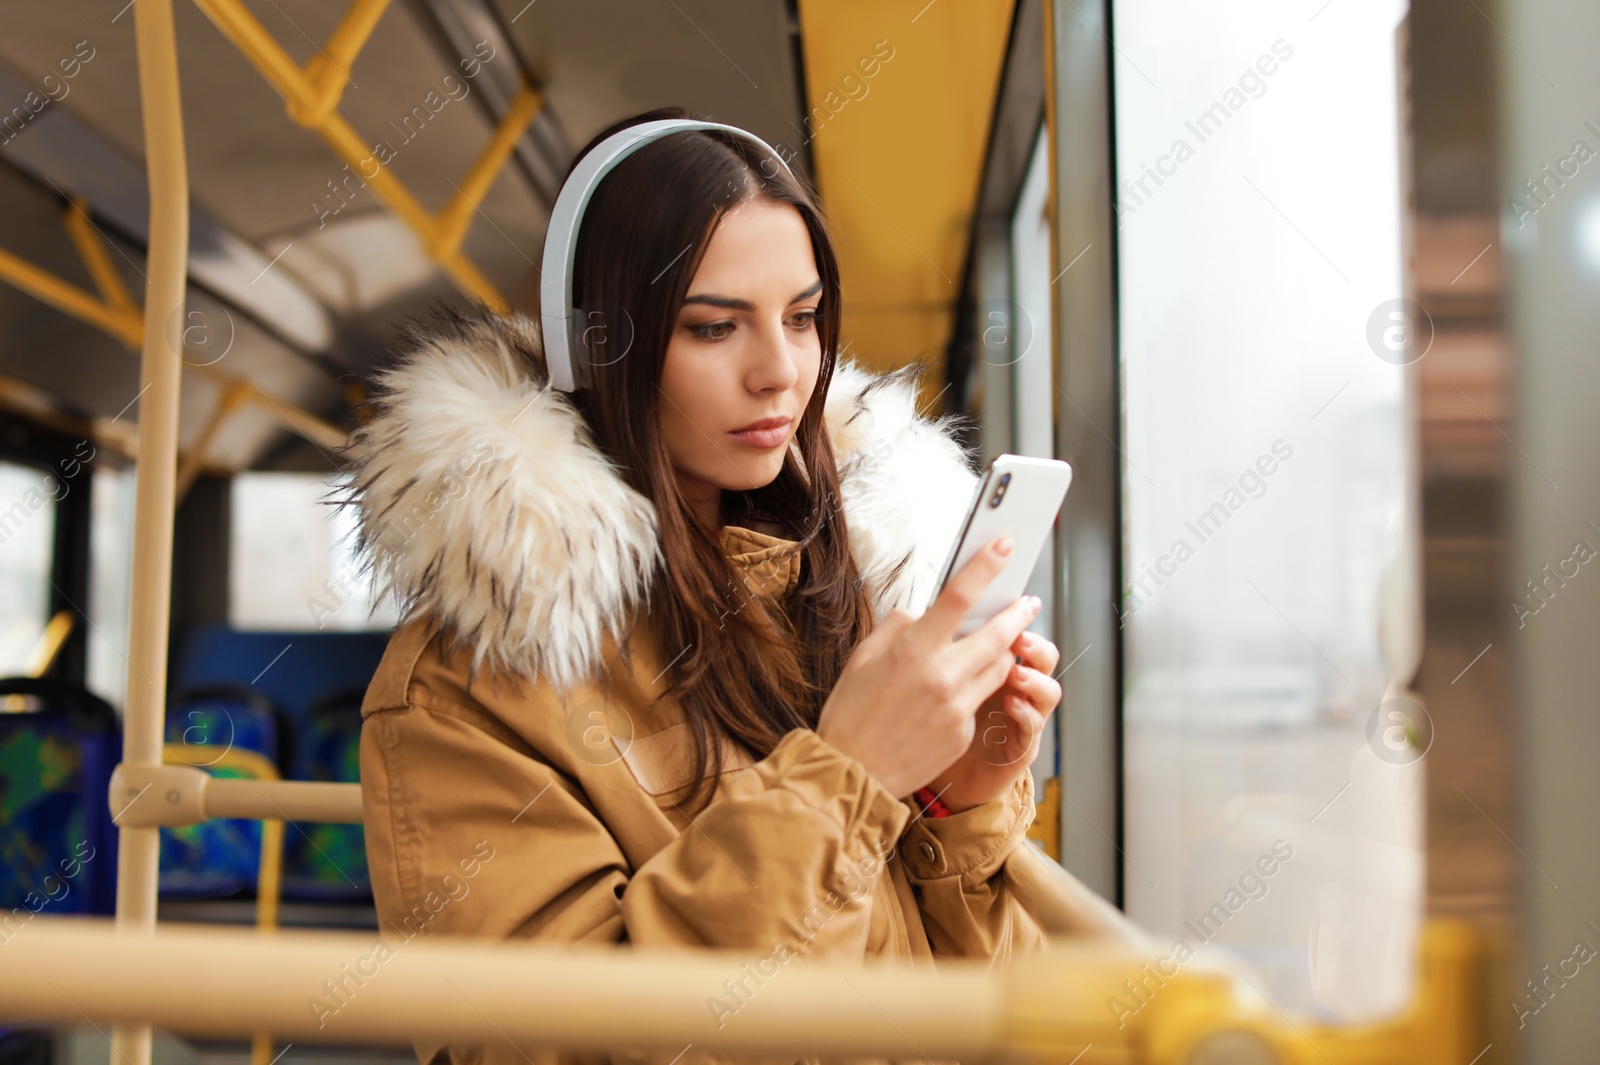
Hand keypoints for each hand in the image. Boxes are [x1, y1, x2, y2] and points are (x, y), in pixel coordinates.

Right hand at [816, 535, 1042, 799]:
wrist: (852, 772)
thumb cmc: (851, 714)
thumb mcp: (862, 658)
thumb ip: (896, 629)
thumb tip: (921, 613)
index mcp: (912, 650)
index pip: (959, 597)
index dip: (985, 567)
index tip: (1005, 546)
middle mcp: (941, 676)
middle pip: (998, 634)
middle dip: (1018, 614)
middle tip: (1028, 601)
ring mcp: (956, 707)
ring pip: (998, 667)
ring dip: (1006, 649)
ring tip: (1007, 639)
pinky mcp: (964, 732)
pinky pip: (980, 699)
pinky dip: (976, 686)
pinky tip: (961, 687)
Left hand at [922, 628, 1060, 813]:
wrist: (935, 780)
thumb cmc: (930, 726)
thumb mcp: (931, 683)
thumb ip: (939, 654)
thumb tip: (929, 615)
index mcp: (993, 669)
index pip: (1016, 636)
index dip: (1013, 619)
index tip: (1001, 606)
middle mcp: (1014, 690)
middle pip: (1041, 657)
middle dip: (1033, 642)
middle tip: (1018, 633)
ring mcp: (1021, 719)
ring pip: (1049, 691)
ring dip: (1036, 678)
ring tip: (1017, 672)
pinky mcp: (1019, 750)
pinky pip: (1033, 730)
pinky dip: (1026, 715)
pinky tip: (1011, 705)